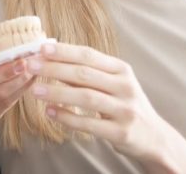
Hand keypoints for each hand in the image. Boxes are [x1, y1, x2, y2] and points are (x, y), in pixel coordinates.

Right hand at [0, 36, 37, 123]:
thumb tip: (11, 41)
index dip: (4, 73)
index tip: (23, 62)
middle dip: (18, 81)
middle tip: (35, 67)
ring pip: (1, 104)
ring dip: (21, 89)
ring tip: (34, 73)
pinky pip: (3, 109)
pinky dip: (17, 96)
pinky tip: (25, 84)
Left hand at [25, 43, 174, 163]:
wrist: (154, 137)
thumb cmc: (124, 104)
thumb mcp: (112, 83)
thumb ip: (85, 72)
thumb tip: (50, 58)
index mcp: (122, 70)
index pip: (89, 55)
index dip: (63, 51)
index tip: (41, 48)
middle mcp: (125, 87)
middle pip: (84, 74)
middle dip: (54, 69)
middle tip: (31, 66)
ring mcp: (125, 110)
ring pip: (86, 97)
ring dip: (57, 92)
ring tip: (35, 90)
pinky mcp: (121, 133)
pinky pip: (89, 124)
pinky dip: (67, 117)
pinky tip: (50, 112)